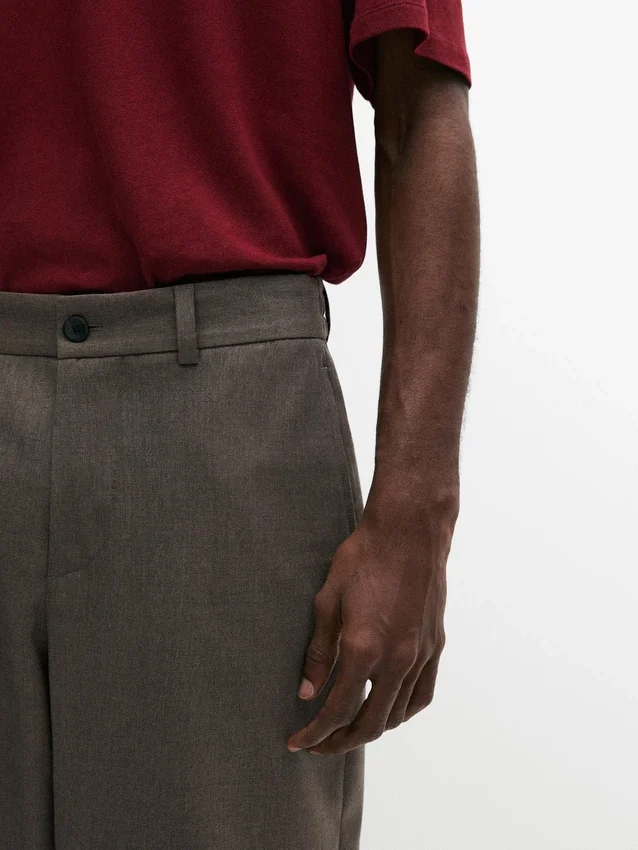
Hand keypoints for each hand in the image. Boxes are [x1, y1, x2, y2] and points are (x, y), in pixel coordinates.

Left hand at [286, 497, 456, 755]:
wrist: (409, 530)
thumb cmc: (363, 557)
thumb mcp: (327, 601)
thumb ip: (318, 652)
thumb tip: (307, 692)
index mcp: (363, 648)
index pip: (337, 710)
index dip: (315, 732)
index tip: (298, 741)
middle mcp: (396, 659)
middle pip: (369, 724)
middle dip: (339, 742)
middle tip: (318, 744)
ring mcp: (419, 654)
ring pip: (397, 715)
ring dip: (371, 729)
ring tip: (348, 729)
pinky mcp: (434, 645)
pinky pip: (421, 695)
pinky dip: (402, 712)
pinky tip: (387, 709)